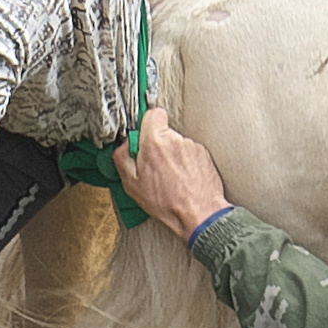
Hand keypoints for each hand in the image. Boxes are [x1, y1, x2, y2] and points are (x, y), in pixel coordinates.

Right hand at [112, 108, 230, 238]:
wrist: (199, 213)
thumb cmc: (167, 202)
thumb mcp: (132, 184)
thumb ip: (123, 158)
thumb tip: (124, 145)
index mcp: (155, 142)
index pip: (153, 113)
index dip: (147, 124)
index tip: (144, 138)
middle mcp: (176, 139)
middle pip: (163, 132)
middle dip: (157, 145)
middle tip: (154, 168)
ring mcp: (192, 146)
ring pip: (177, 144)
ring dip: (172, 156)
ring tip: (171, 178)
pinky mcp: (204, 154)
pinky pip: (190, 153)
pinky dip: (186, 163)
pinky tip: (183, 180)